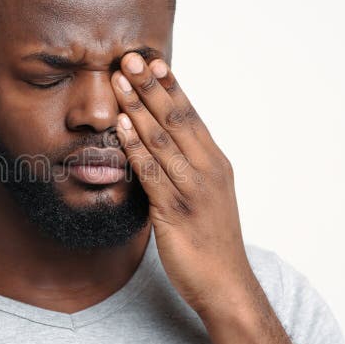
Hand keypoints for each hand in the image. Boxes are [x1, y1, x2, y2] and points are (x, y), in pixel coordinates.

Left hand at [111, 52, 262, 319]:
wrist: (226, 286)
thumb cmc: (212, 243)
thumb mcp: (205, 198)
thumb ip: (186, 170)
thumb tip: (160, 148)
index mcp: (216, 163)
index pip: (191, 115)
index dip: (170, 87)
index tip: (152, 61)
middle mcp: (208, 170)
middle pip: (176, 119)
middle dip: (151, 86)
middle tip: (130, 57)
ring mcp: (194, 190)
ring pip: (162, 139)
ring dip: (138, 107)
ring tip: (118, 81)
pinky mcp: (176, 211)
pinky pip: (152, 171)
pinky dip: (135, 145)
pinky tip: (121, 126)